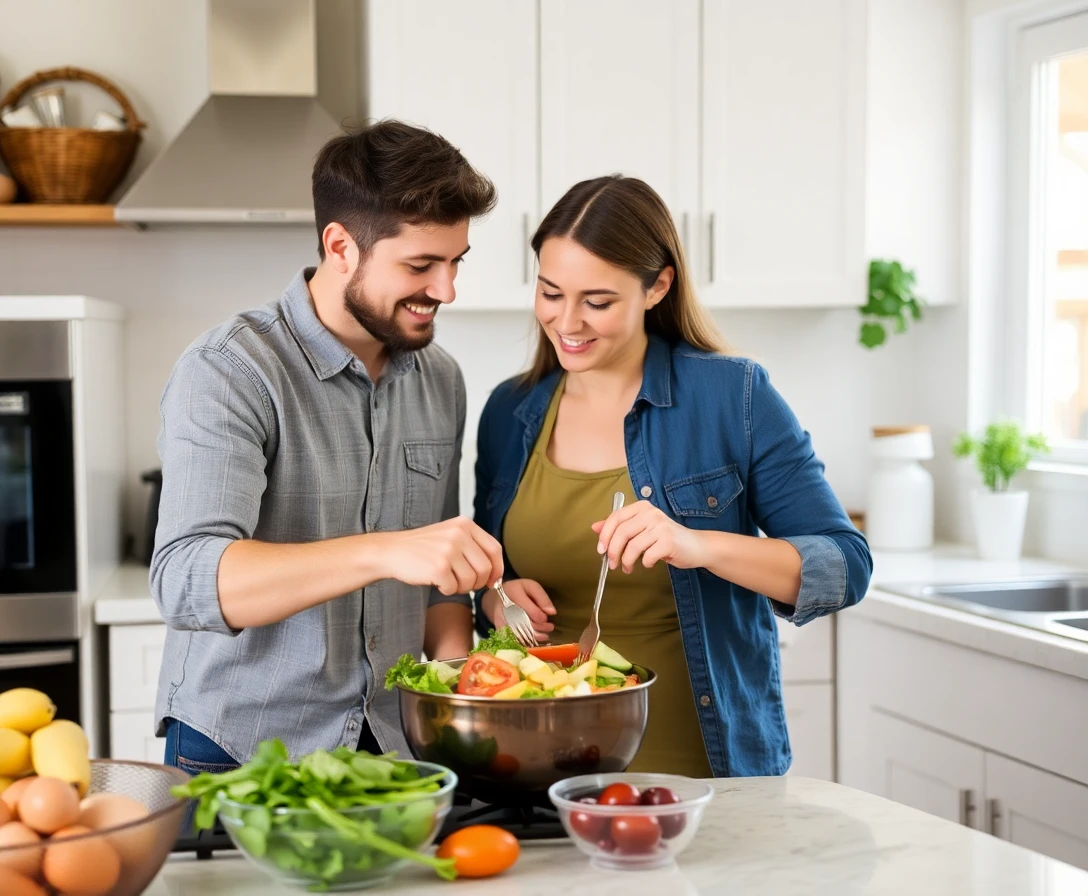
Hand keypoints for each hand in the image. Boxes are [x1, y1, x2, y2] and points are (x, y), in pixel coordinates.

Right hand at [377, 516, 503, 595]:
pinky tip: (436, 582)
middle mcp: (459, 534)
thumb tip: (495, 576)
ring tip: (447, 580)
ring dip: (461, 587)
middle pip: (486, 568)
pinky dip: (447, 590)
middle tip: (462, 582)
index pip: (494, 548)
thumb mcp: (450, 535)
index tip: (492, 580)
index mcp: (465, 524)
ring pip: (472, 581)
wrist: (392, 551)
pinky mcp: (439, 567)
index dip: (497, 568)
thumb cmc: (422, 548)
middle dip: (477, 582)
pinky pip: (454, 588)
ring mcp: (449, 550)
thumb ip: (473, 548)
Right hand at [481, 578, 554, 642]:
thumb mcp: (530, 586)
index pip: (533, 612)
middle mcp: (506, 608)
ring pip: (522, 635)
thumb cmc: (516, 591)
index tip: (546, 618)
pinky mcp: (500, 631)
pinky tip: (532, 640)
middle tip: (549, 627)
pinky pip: (514, 640)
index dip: (542, 618)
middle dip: (542, 628)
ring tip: (544, 635)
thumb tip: (552, 612)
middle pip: (528, 625)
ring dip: (536, 637)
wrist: (494, 599)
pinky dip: (525, 642)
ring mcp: (502, 621)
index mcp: (515, 594)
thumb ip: (542, 598)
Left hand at [593, 500, 706, 573]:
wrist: (697, 546)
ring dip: (626, 561)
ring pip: (632, 546)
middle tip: (611, 564)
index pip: (616, 517)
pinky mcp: (669, 541)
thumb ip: (619, 527)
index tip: (601, 550)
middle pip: (622, 532)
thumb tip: (595, 527)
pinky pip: (647, 556)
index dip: (605, 535)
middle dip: (613, 551)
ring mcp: (661, 526)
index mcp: (642, 507)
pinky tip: (648, 564)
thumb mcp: (641, 529)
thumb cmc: (666, 539)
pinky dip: (644, 563)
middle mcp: (651, 513)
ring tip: (627, 568)